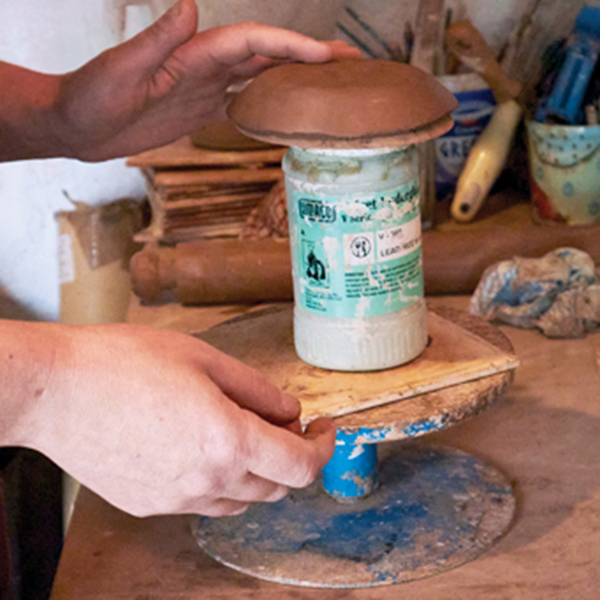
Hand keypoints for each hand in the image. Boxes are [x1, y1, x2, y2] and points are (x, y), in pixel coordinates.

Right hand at [18, 322, 335, 516]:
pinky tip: (201, 447)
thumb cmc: (125, 362)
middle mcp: (208, 479)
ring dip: (258, 470)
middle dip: (291, 456)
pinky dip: (221, 479)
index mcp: (228, 440)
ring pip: (243, 499)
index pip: (300, 465)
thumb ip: (258, 390)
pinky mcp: (151, 505)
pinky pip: (205, 501)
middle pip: (277, 486)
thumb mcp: (205, 359)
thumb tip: (291, 411)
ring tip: (238, 430)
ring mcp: (178, 499)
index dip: (325, 448)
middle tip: (282, 421)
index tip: (326, 430)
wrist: (56, 391)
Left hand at [51, 0, 360, 160]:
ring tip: (332, 82)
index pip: (251, 42)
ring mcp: (205, 88)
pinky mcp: (200, 110)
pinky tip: (290, 109)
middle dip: (308, 55)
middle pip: (267, 54)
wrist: (77, 126)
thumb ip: (157, 40)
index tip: (326, 56)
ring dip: (296, 76)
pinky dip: (270, 102)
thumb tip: (192, 6)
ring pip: (261, 76)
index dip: (289, 46)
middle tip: (351, 61)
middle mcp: (205, 66)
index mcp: (191, 53)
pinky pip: (244, 102)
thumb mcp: (121, 69)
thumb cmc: (90, 97)